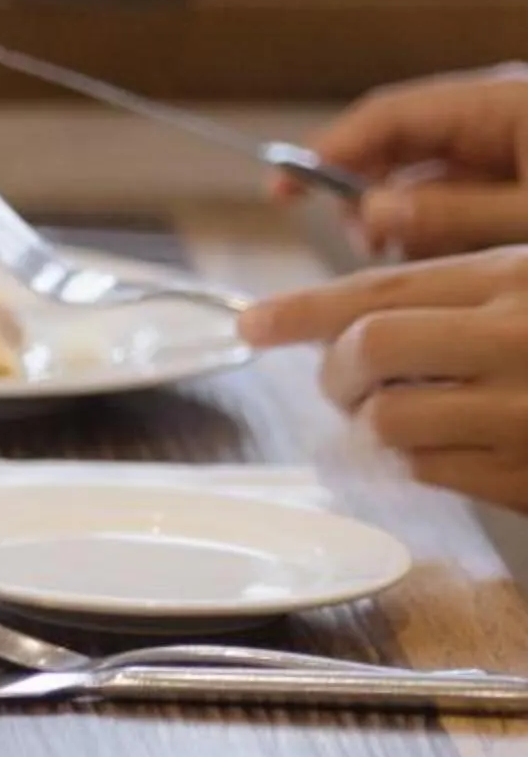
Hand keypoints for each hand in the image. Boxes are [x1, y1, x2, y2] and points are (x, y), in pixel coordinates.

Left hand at [242, 247, 527, 510]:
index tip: (254, 323)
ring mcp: (522, 414)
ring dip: (375, 421)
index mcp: (515, 278)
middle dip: (337, 370)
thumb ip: (456, 293)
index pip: (381, 290)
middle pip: (369, 348)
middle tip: (342, 382)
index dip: (303, 309)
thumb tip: (343, 320)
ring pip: (386, 419)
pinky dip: (419, 459)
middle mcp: (516, 341)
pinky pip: (430, 471)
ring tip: (410, 411)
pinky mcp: (523, 478)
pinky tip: (450, 442)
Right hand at [292, 64, 527, 257]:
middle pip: (396, 145)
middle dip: (368, 195)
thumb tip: (370, 212)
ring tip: (409, 256)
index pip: (388, 115)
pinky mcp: (512, 178)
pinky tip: (444, 255)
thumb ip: (455, 212)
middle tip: (364, 244)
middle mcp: (490, 118)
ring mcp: (502, 148)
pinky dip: (437, 229)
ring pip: (422, 177)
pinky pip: (454, 199)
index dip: (329, 150)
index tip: (283, 190)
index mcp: (496, 103)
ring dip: (404, 219)